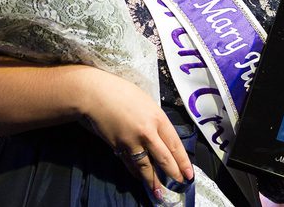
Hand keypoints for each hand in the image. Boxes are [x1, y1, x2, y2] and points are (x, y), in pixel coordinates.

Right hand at [81, 69, 193, 199]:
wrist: (95, 94)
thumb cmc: (121, 92)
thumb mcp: (146, 102)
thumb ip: (155, 119)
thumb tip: (161, 135)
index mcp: (157, 118)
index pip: (175, 144)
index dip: (183, 161)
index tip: (189, 173)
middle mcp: (147, 132)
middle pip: (164, 158)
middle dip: (174, 173)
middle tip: (181, 184)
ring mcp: (132, 142)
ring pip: (147, 166)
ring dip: (154, 180)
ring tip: (160, 192)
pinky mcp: (118, 147)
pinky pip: (130, 163)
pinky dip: (136, 172)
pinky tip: (141, 178)